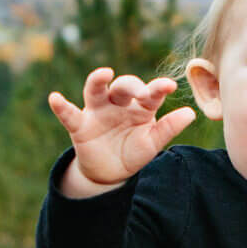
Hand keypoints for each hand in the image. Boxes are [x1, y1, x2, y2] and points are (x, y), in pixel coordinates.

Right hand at [49, 68, 195, 193]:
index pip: (150, 93)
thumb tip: (191, 113)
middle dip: (132, 86)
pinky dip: (61, 106)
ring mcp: (98, 111)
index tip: (170, 85)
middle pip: (124, 87)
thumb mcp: (152, 143)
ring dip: (98, 80)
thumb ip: (168, 128)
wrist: (109, 173)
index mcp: (140, 107)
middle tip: (141, 94)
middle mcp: (119, 103)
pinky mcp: (80, 125)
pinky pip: (69, 114)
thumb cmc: (133, 152)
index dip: (159, 88)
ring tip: (103, 73)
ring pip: (96, 90)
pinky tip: (54, 98)